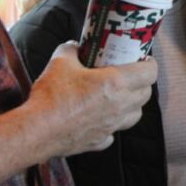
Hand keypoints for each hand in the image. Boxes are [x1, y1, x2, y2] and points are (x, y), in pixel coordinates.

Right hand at [26, 41, 156, 156]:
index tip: (144, 60)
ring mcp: (112, 125)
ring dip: (133, 104)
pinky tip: (102, 117)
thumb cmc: (50, 96)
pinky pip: (115, 132)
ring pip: (136, 114)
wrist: (35, 130)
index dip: (150, 64)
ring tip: (121, 96)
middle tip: (132, 75)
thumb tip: (75, 44)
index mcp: (116, 83)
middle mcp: (120, 105)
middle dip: (143, 83)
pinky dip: (113, 124)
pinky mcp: (100, 140)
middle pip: (146, 94)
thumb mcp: (60, 61)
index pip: (150, 73)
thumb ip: (71, 48)